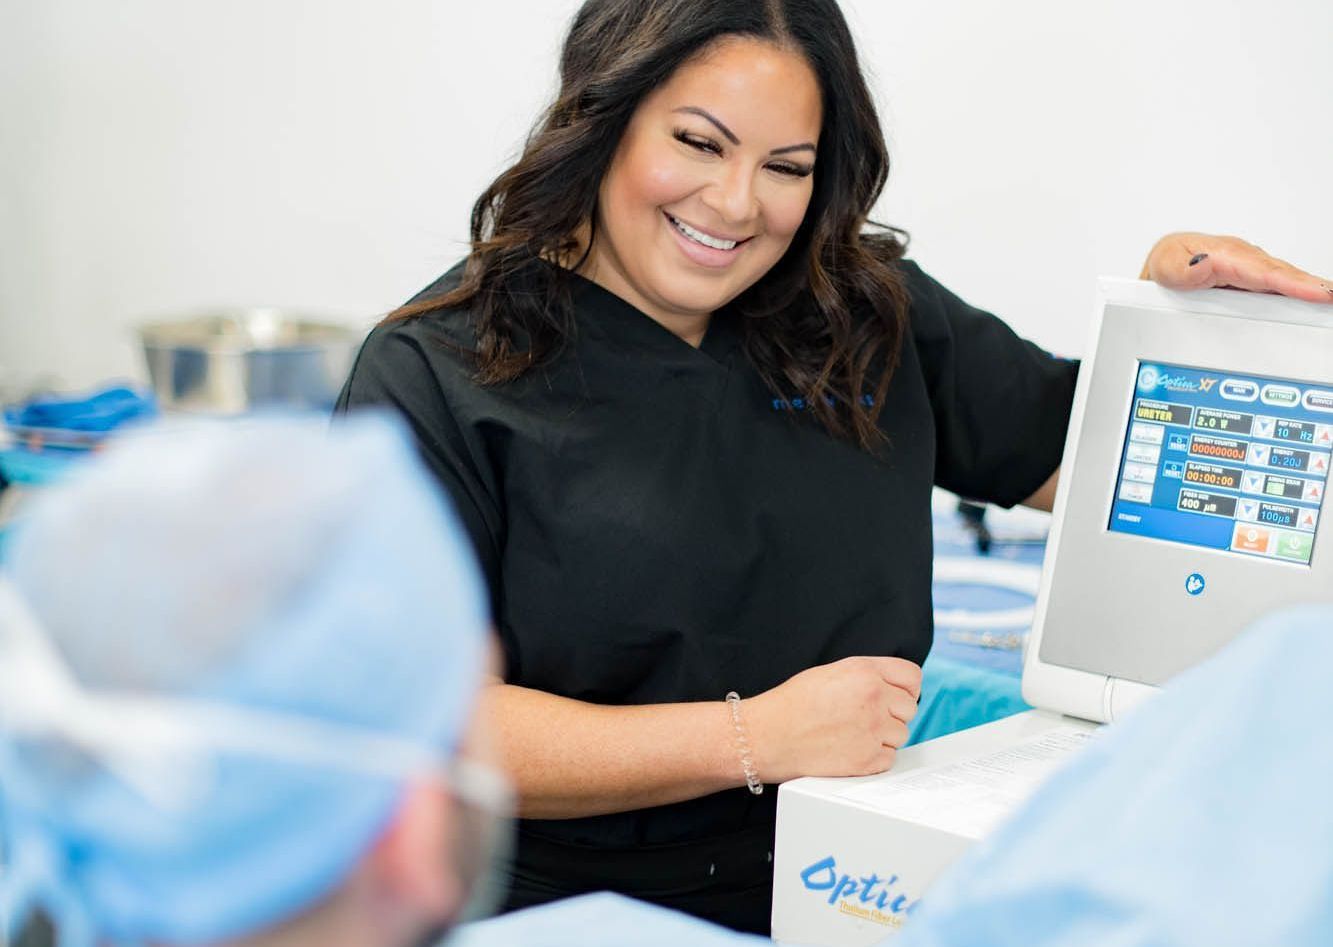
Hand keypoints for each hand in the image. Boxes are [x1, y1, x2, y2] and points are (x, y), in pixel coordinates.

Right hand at [743, 656, 921, 782]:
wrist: (768, 736)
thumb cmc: (791, 704)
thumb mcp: (831, 673)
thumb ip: (866, 676)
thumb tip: (891, 686)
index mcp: (864, 671)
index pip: (912, 676)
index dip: (906, 688)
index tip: (897, 696)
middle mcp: (873, 697)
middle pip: (909, 708)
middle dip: (893, 714)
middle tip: (866, 719)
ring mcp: (873, 729)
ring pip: (901, 735)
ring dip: (884, 737)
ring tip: (854, 734)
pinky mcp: (868, 759)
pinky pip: (889, 759)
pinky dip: (874, 758)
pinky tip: (851, 750)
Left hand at [1141, 232, 1332, 303]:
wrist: (1165, 265)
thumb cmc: (1169, 261)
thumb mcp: (1166, 266)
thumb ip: (1181, 270)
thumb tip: (1201, 266)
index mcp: (1225, 254)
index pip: (1263, 272)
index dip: (1292, 283)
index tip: (1316, 292)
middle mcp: (1243, 260)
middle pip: (1282, 276)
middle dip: (1312, 286)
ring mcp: (1250, 270)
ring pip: (1284, 280)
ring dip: (1310, 289)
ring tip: (1330, 298)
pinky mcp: (1252, 280)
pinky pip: (1279, 286)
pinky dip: (1299, 291)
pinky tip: (1316, 299)